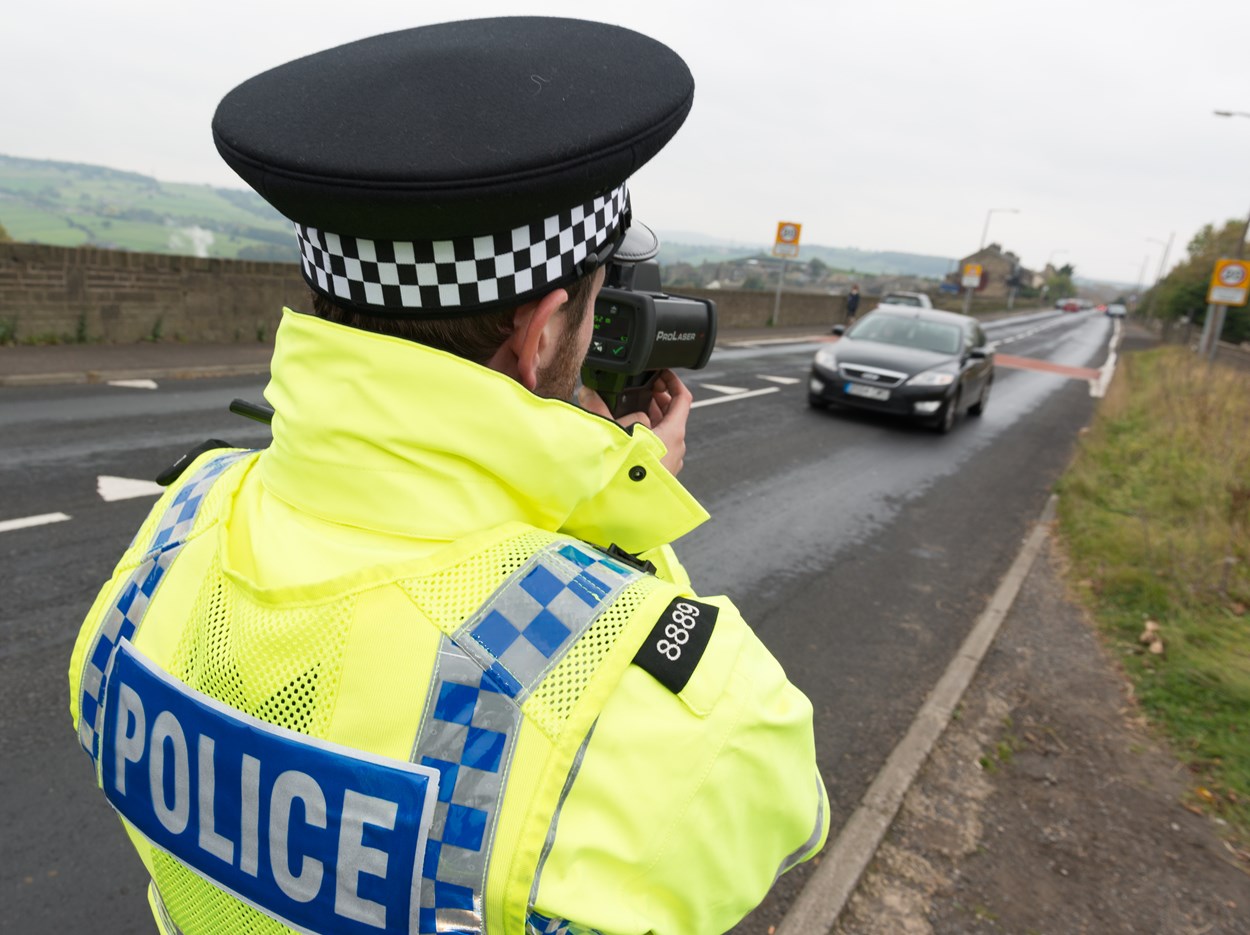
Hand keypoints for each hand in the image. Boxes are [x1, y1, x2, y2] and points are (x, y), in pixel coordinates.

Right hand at [577, 370, 691, 474]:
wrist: (627, 509)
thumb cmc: (627, 472)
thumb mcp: (611, 433)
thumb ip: (599, 409)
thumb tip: (587, 392)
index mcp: (673, 433)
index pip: (683, 399)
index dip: (672, 381)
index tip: (660, 373)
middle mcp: (677, 447)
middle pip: (673, 414)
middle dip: (657, 398)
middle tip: (642, 388)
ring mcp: (670, 461)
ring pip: (664, 431)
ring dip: (650, 416)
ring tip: (631, 408)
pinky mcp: (661, 472)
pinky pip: (658, 447)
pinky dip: (647, 434)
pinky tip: (628, 434)